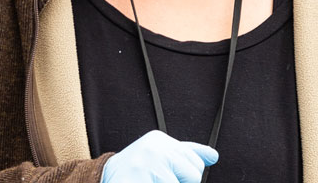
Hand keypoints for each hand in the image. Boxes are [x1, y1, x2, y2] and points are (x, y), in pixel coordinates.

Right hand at [101, 130, 217, 182]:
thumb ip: (187, 154)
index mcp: (160, 140)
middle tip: (157, 180)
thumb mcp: (162, 155)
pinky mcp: (138, 182)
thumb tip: (213, 156)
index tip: (164, 174)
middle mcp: (154, 149)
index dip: (183, 177)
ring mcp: (145, 166)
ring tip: (151, 182)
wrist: (104, 177)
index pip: (196, 165)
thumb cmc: (136, 169)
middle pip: (193, 177)